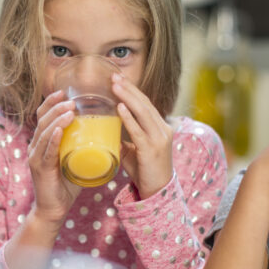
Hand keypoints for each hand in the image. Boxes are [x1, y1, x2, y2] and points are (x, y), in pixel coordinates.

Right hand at [28, 90, 80, 225]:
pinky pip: (46, 151)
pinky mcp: (39, 169)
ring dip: (56, 119)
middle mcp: (36, 147)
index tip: (65, 92)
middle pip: (42, 120)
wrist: (54, 210)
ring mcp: (35, 157)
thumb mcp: (75, 160)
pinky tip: (59, 130)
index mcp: (43, 142)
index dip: (52, 103)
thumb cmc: (66, 186)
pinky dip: (52, 139)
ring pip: (44, 132)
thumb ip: (85, 148)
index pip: (44, 117)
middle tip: (71, 99)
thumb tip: (108, 135)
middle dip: (56, 107)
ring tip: (69, 110)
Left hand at [112, 73, 173, 198]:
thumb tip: (106, 128)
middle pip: (144, 103)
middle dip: (128, 88)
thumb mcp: (134, 150)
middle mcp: (162, 129)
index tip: (118, 79)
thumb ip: (124, 137)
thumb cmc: (144, 171)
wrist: (158, 192)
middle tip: (114, 75)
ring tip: (114, 85)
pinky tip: (119, 107)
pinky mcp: (152, 149)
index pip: (145, 104)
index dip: (132, 90)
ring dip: (127, 97)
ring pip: (142, 112)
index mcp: (160, 127)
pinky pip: (138, 130)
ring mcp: (159, 139)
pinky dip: (128, 117)